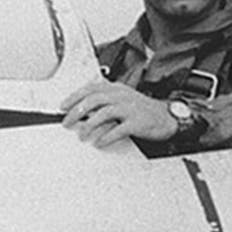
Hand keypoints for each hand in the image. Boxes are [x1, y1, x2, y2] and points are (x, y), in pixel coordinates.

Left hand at [59, 80, 175, 146]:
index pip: (91, 89)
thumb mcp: (124, 98)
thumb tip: (82, 108)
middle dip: (76, 112)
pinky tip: (99, 143)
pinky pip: (118, 130)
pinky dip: (106, 137)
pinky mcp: (137, 123)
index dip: (74, 97)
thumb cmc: (143, 110)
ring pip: (103, 113)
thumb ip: (106, 100)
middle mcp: (122, 96)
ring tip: (81, 135)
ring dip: (89, 125)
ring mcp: (130, 109)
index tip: (63, 106)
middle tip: (67, 122)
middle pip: (93, 100)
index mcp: (117, 89)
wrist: (168, 117)